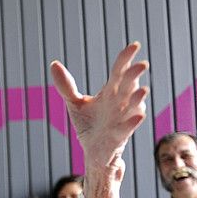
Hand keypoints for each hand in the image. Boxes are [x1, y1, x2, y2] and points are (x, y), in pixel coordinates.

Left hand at [51, 42, 147, 177]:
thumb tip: (53, 64)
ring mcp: (121, 119)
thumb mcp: (75, 103)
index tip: (134, 45)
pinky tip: (138, 116)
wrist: (93, 152)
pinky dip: (132, 123)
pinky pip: (127, 128)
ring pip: (133, 107)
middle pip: (128, 86)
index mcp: (111, 93)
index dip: (126, 59)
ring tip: (143, 90)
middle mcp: (120, 104)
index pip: (119, 72)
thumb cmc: (89, 125)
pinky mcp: (119, 136)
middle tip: (141, 64)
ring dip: (138, 99)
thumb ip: (66, 85)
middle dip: (134, 76)